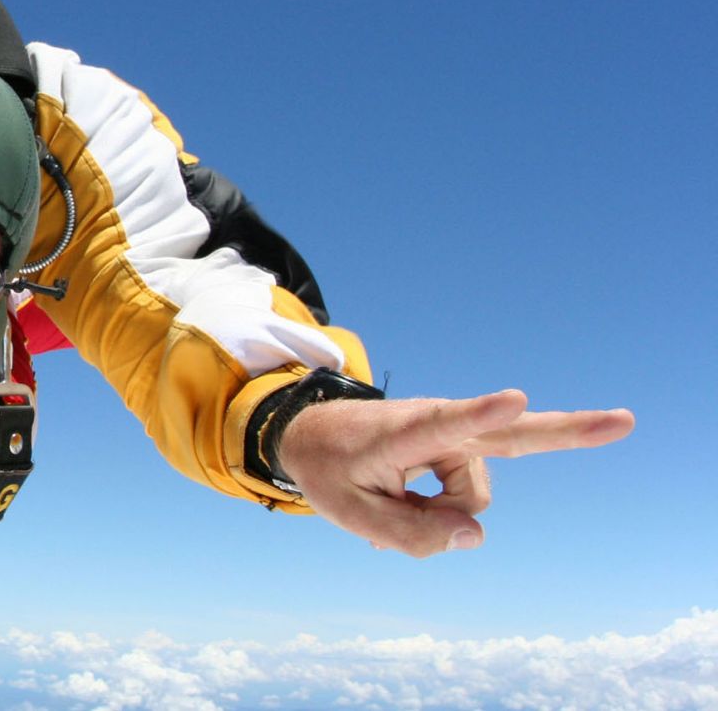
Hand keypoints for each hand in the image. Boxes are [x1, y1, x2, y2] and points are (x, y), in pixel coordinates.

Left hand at [276, 390, 633, 557]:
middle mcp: (436, 425)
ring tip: (391, 500)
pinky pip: (467, 498)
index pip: (441, 425)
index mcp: (398, 433)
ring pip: (471, 502)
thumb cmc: (329, 468)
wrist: (312, 434)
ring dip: (436, 514)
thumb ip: (410, 535)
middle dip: (568, 432)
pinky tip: (407, 504)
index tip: (514, 400)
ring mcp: (455, 435)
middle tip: (625, 422)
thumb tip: (476, 536)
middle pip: (508, 437)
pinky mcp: (463, 447)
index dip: (480, 415)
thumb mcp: (351, 514)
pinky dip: (440, 510)